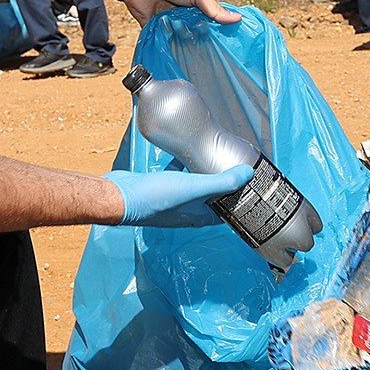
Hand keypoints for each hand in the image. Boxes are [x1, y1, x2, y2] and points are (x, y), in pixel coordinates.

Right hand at [107, 164, 253, 226]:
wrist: (119, 197)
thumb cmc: (155, 197)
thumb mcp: (194, 187)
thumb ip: (222, 181)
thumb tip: (249, 175)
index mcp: (198, 216)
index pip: (225, 212)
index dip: (238, 202)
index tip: (250, 189)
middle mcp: (186, 211)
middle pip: (212, 200)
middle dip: (223, 186)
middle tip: (234, 168)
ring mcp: (172, 201)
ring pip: (194, 188)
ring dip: (203, 176)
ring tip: (213, 159)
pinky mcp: (159, 189)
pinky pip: (176, 177)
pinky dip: (182, 166)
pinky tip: (183, 152)